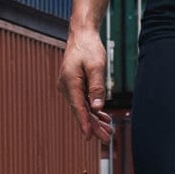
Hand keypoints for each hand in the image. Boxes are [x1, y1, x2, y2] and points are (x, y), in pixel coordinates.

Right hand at [56, 27, 113, 142]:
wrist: (82, 35)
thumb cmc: (89, 48)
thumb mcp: (96, 66)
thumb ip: (97, 88)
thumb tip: (96, 108)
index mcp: (69, 82)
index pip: (78, 107)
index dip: (84, 123)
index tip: (89, 137)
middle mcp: (66, 86)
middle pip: (80, 110)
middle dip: (93, 125)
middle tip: (107, 138)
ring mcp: (69, 86)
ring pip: (82, 107)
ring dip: (95, 119)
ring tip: (108, 131)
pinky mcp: (74, 84)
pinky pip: (83, 100)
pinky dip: (93, 109)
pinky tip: (102, 117)